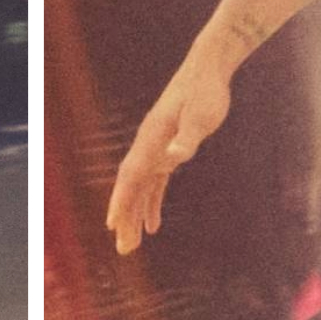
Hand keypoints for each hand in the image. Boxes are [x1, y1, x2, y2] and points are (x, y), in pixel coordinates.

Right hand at [106, 54, 231, 253]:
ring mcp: (156, 148)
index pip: (132, 176)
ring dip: (135, 215)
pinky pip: (154, 183)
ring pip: (140, 188)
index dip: (122, 201)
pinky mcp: (168, 149)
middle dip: (126, 218)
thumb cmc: (205, 92)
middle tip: (123, 249)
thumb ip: (186, 138)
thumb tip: (173, 157)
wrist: (207, 70)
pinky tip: (153, 224)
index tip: (113, 225)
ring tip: (131, 244)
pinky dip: (151, 203)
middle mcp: (149, 145)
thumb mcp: (200, 116)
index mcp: (152, 139)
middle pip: (131, 187)